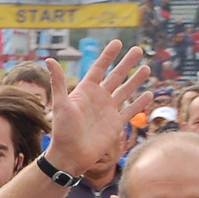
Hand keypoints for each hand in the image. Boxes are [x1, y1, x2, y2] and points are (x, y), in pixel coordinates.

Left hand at [44, 42, 150, 175]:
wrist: (71, 155)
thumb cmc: (62, 131)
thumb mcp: (60, 104)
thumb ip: (58, 82)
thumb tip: (49, 59)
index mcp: (85, 92)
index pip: (98, 69)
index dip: (107, 56)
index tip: (117, 42)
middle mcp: (98, 99)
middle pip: (116, 76)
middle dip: (126, 63)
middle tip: (138, 49)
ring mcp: (108, 111)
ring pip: (126, 91)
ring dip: (136, 80)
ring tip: (147, 68)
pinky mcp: (116, 124)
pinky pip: (131, 111)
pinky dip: (140, 103)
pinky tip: (149, 94)